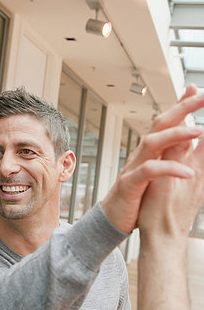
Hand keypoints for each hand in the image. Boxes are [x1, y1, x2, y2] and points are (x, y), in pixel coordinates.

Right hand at [102, 85, 203, 232]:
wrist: (113, 218)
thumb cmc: (137, 196)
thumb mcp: (158, 171)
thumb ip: (172, 153)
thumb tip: (189, 138)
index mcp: (151, 150)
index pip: (167, 122)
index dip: (182, 105)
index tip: (197, 91)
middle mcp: (142, 153)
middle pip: (160, 124)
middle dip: (182, 109)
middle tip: (202, 97)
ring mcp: (134, 167)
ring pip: (152, 143)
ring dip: (176, 135)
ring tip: (199, 131)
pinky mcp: (130, 184)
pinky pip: (149, 172)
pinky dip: (169, 170)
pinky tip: (188, 173)